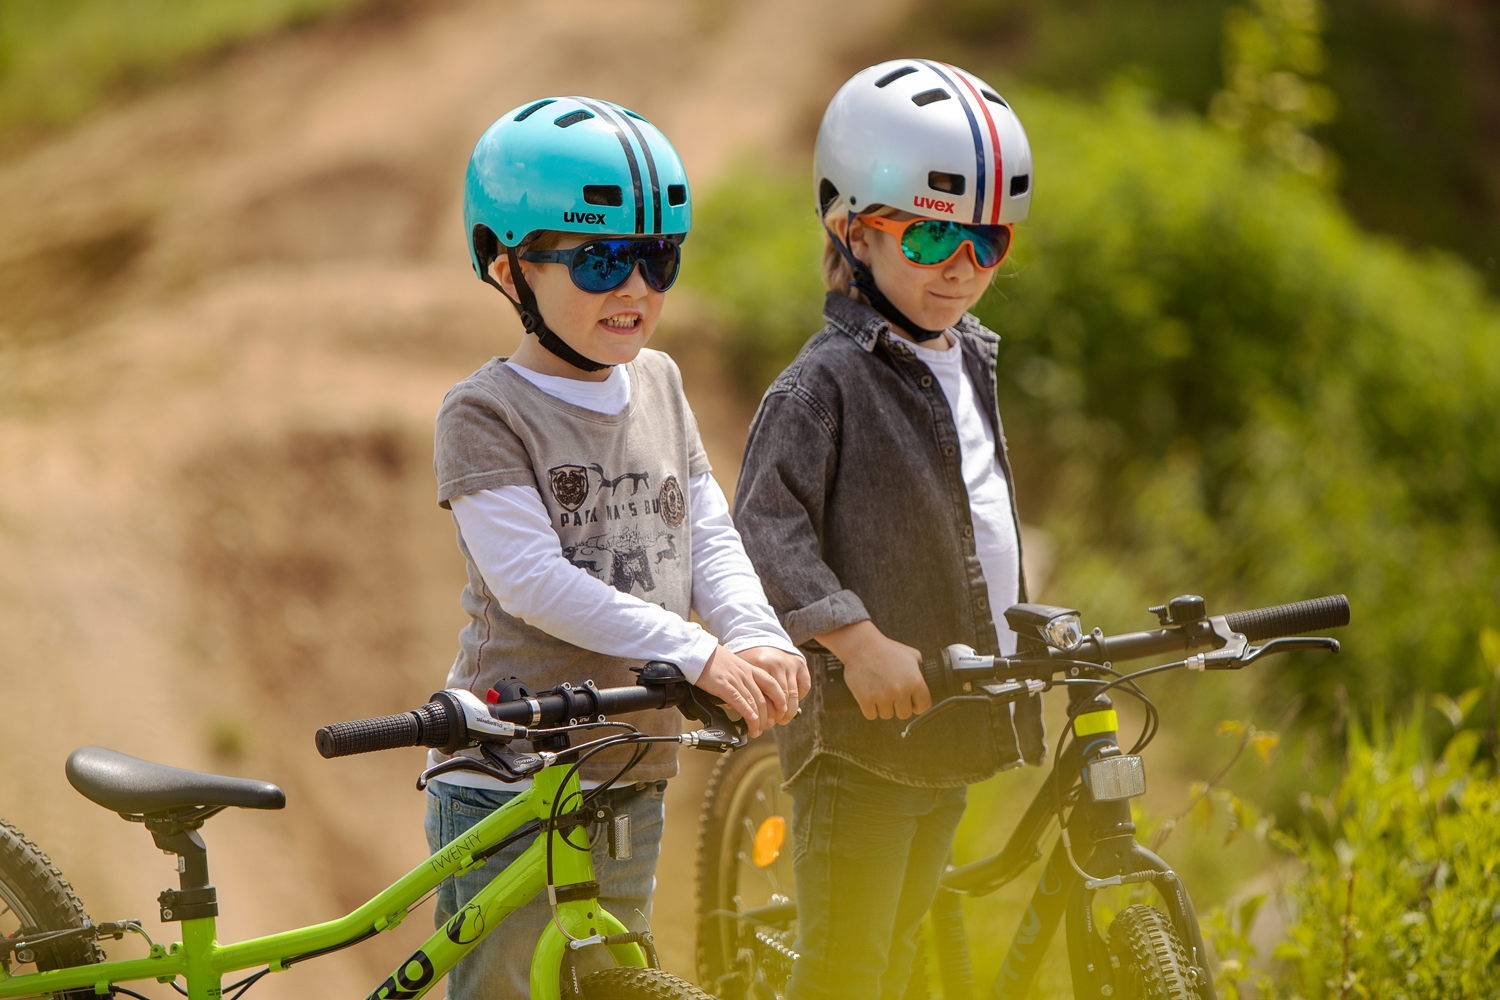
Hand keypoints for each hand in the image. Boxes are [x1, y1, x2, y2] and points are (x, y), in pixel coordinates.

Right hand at [695, 644, 787, 737]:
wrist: (697, 651)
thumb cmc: (712, 659)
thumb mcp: (733, 666)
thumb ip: (741, 679)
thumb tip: (746, 697)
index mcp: (749, 669)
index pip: (772, 684)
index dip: (780, 699)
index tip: (782, 711)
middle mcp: (745, 674)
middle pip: (763, 698)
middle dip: (768, 716)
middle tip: (766, 727)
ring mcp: (735, 679)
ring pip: (753, 702)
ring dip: (757, 720)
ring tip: (756, 731)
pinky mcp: (723, 685)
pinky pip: (739, 700)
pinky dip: (747, 712)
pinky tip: (750, 721)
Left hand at [737, 646, 810, 723]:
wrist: (762, 639)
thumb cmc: (749, 658)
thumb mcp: (741, 668)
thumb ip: (738, 684)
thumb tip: (731, 706)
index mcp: (761, 663)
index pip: (765, 694)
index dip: (764, 712)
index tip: (760, 722)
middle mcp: (778, 663)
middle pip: (781, 697)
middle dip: (777, 715)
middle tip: (771, 724)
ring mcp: (791, 664)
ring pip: (793, 695)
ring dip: (789, 711)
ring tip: (782, 720)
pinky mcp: (801, 664)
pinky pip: (804, 686)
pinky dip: (799, 698)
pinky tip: (791, 705)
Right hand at [815, 620, 929, 720]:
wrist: (861, 645)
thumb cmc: (884, 648)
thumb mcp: (910, 654)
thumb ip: (919, 668)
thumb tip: (924, 673)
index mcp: (915, 681)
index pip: (924, 706)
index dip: (917, 705)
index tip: (910, 703)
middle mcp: (901, 690)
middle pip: (904, 714)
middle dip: (898, 707)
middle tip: (891, 696)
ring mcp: (883, 696)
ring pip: (887, 715)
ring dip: (883, 707)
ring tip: (879, 692)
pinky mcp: (866, 699)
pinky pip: (871, 715)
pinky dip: (869, 708)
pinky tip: (869, 695)